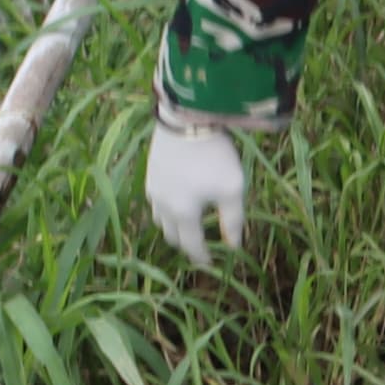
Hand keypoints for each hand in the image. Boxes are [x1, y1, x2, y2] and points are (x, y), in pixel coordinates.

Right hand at [144, 108, 250, 266]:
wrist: (186, 119)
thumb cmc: (214, 156)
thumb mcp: (232, 189)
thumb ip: (232, 220)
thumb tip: (234, 246)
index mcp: (183, 213)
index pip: (191, 245)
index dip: (201, 257)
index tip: (209, 265)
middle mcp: (162, 206)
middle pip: (172, 235)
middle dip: (185, 244)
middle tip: (198, 247)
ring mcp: (153, 188)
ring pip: (160, 219)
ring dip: (173, 227)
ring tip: (187, 226)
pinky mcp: (150, 172)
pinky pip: (156, 201)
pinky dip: (166, 209)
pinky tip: (176, 201)